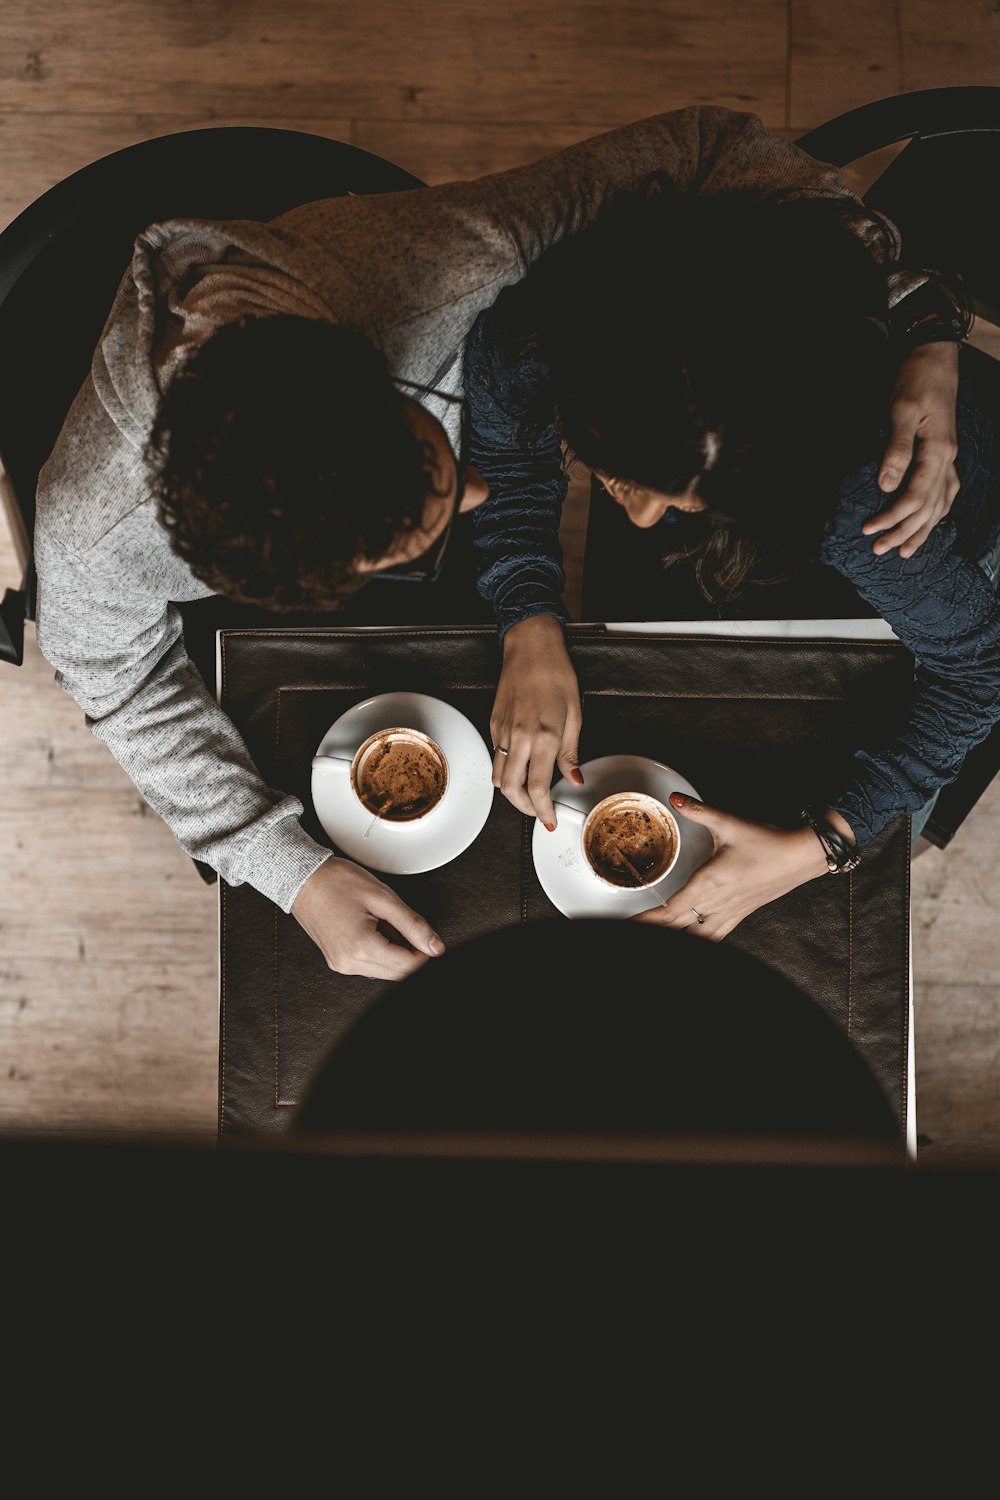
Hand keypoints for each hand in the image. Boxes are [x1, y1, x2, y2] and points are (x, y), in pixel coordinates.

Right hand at [291, 855, 443, 979]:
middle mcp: (349, 963)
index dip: (425, 952)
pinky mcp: (337, 961)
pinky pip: (368, 966)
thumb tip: (436, 947)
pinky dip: (379, 952)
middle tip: (404, 925)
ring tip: (385, 923)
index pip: (409, 966)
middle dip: (410, 952)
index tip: (427, 935)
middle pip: (398, 973)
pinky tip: (374, 929)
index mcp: (361, 948)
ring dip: (394, 952)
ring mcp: (341, 965)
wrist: (302, 878)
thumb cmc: (337, 881)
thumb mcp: (383, 898)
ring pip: (384, 971)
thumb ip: (413, 925)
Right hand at [490, 614, 583, 826]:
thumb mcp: (575, 715)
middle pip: (512, 791)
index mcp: (544, 736)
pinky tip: (519, 770)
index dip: (544, 811)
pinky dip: (504, 773)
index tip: (551, 820)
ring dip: (512, 795)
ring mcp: (502, 732)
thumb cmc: (556, 675)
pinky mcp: (493, 725)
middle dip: (526, 809)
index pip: (539, 788)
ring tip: (529, 797)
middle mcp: (519, 738)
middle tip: (540, 813)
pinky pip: (495, 758)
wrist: (531, 648)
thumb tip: (574, 780)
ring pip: (498, 778)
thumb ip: (571, 753)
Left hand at [630, 793, 831, 940]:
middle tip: (634, 930)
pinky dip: (701, 942)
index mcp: (709, 883)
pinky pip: (716, 937)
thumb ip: (698, 811)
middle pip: (677, 929)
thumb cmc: (767, 841)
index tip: (628, 924)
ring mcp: (729, 912)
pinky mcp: (741, 914)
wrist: (802, 856)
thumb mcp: (729, 822)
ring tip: (657, 939)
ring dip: (676, 939)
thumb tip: (674, 798)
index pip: (669, 911)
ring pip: (697, 938)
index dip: (646, 921)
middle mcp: (716, 903)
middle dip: (654, 931)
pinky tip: (693, 941)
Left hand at [864, 341, 959, 558]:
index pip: (915, 497)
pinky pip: (946, 492)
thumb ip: (895, 449)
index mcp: (938, 451)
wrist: (935, 358)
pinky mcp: (945, 453)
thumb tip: (885, 486)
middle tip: (879, 550)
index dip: (892, 517)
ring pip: (941, 504)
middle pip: (929, 508)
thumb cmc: (916, 380)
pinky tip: (931, 522)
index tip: (868, 530)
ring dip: (923, 530)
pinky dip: (938, 512)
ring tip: (905, 552)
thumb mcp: (901, 409)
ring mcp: (950, 457)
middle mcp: (948, 459)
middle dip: (903, 532)